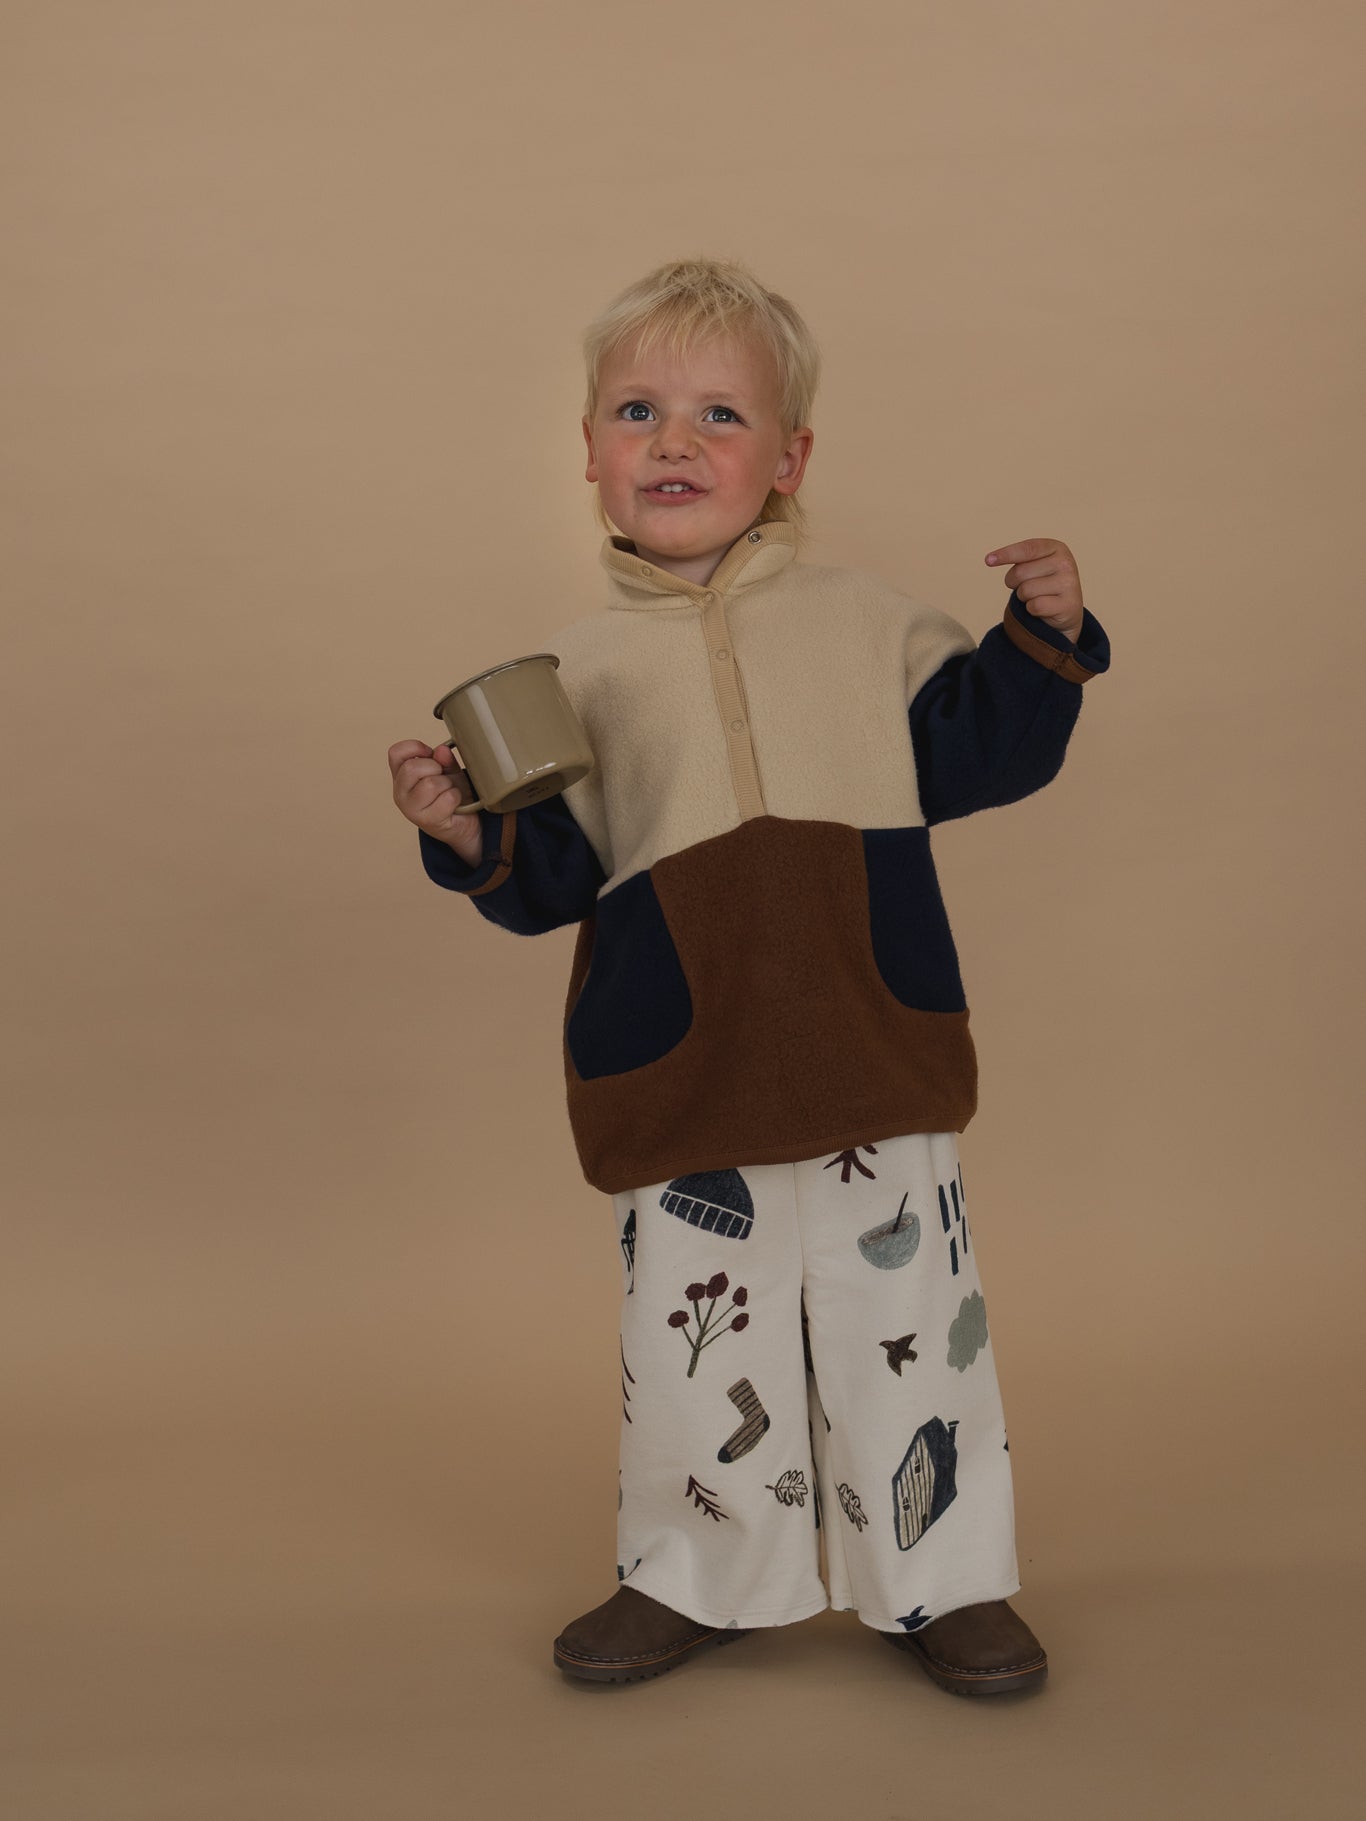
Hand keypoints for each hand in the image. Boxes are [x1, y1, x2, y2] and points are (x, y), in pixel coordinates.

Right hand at [388, 739, 484, 865]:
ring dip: (447, 784)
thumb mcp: (448, 771)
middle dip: (434, 767)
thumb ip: (445, 760)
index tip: (430, 754)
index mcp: (400, 776)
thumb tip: (442, 750)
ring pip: (430, 784)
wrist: (462, 823)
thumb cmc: (449, 794)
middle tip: (441, 776)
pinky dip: (456, 797)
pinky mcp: (427, 821)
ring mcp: (411, 809)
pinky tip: (454, 803)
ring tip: (448, 791)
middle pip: (411, 768)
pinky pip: (447, 798)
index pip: (396, 753)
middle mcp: (400, 793)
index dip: (415, 747)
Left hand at [985, 538, 1084, 643]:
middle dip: (1015, 583)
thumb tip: (990, 559)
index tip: (988, 560)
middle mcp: (1065, 563)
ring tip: (1038, 596)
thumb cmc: (1045, 583)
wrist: (1067, 609)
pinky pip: (1034, 606)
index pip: (1027, 549)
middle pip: (1020, 572)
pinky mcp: (1068, 604)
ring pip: (1025, 590)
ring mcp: (1069, 583)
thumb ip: (1020, 559)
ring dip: (1024, 597)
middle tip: (1027, 586)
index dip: (1006, 554)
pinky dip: (1032, 609)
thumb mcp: (1036, 564)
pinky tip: (1043, 608)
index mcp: (1057, 548)